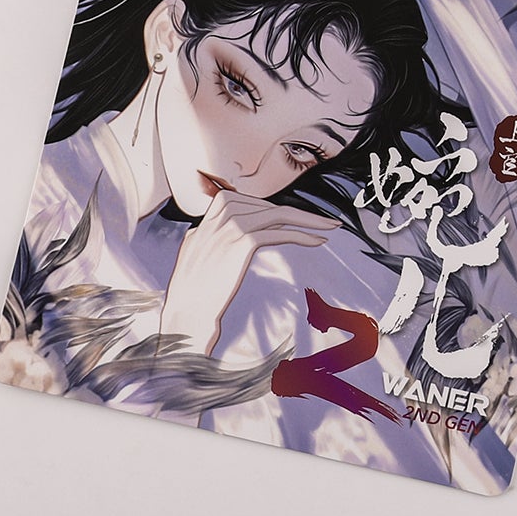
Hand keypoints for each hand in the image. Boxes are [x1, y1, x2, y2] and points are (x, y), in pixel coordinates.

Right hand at [159, 190, 339, 356]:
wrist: (186, 312)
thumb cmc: (193, 291)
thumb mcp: (197, 251)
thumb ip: (211, 234)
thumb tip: (220, 230)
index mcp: (212, 212)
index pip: (255, 203)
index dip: (280, 210)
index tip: (300, 217)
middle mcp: (220, 213)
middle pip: (270, 206)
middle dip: (301, 213)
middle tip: (325, 220)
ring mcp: (230, 224)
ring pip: (279, 214)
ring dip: (309, 220)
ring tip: (330, 226)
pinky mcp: (242, 239)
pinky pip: (279, 232)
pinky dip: (303, 235)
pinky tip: (318, 241)